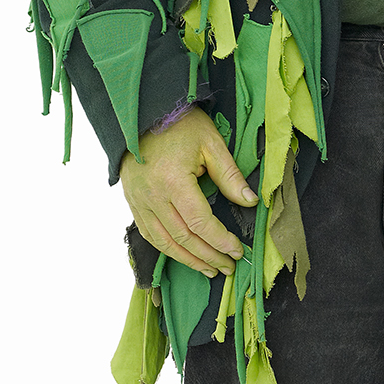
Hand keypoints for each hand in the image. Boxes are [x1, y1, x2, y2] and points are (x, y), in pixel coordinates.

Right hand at [120, 107, 255, 276]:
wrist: (142, 113)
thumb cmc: (180, 125)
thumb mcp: (211, 144)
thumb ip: (230, 176)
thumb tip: (250, 201)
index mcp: (173, 181)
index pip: (200, 223)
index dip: (220, 241)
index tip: (237, 250)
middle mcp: (152, 196)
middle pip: (183, 238)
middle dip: (209, 256)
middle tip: (229, 266)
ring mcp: (138, 201)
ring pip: (164, 242)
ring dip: (188, 260)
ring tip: (209, 269)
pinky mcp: (132, 202)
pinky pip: (149, 234)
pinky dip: (167, 250)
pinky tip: (183, 256)